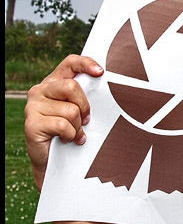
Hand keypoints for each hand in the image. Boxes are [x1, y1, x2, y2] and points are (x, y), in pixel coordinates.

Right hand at [25, 55, 103, 190]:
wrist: (54, 160)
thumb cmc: (71, 131)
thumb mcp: (80, 110)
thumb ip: (85, 97)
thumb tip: (110, 87)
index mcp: (54, 83)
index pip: (70, 63)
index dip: (86, 64)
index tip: (100, 73)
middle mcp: (40, 90)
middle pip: (72, 87)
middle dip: (85, 106)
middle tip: (86, 120)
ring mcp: (33, 107)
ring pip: (70, 110)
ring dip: (78, 126)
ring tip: (74, 133)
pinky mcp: (31, 124)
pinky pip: (63, 125)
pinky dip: (71, 135)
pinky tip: (68, 139)